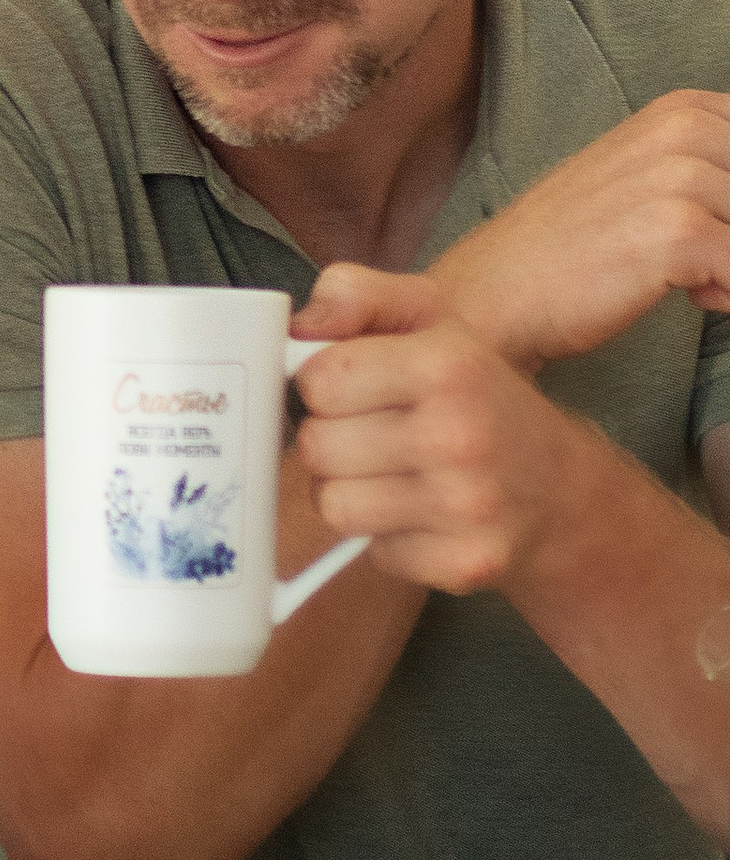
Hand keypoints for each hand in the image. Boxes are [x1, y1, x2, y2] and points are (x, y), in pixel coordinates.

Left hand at [291, 264, 586, 593]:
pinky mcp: (465, 563)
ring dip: (350, 493)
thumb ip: (357, 296)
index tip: (352, 388)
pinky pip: (373, 552)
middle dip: (332, 440)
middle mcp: (459, 436)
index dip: (322, 384)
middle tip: (372, 435)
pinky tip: (420, 514)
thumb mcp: (430, 319)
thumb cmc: (477, 395)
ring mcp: (466, 506)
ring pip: (334, 506)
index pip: (320, 380)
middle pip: (317, 447)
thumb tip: (299, 326)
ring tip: (391, 475)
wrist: (560, 487)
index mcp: (447, 365)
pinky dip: (386, 538)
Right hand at [426, 92, 729, 371]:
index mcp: (680, 112)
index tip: (712, 224)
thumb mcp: (640, 180)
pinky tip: (697, 296)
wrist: (495, 293)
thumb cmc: (569, 249)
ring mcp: (680, 178)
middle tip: (706, 260)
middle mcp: (684, 131)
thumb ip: (707, 173)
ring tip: (697, 280)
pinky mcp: (677, 232)